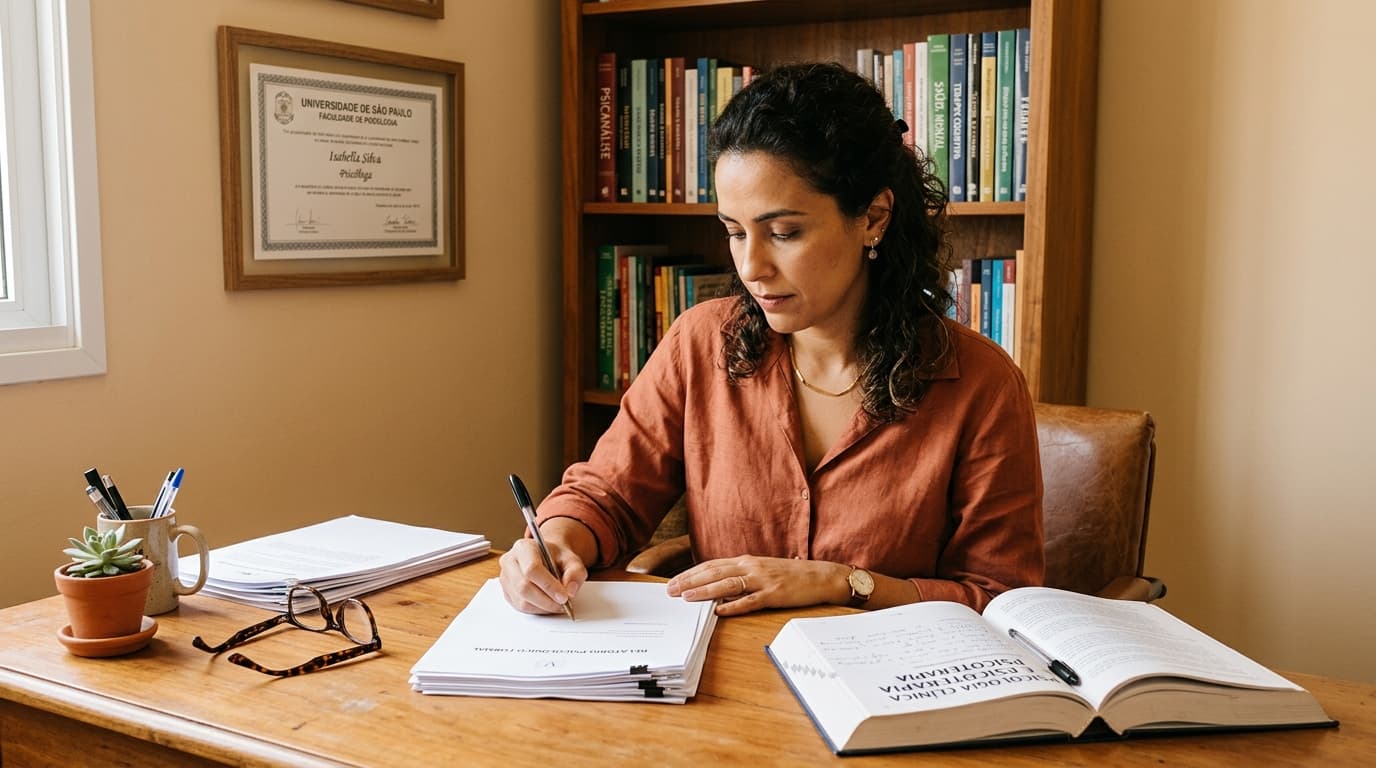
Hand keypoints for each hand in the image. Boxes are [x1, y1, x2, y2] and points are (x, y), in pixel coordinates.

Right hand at [498, 535, 588, 614]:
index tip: (564, 596)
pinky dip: (537, 610)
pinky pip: (520, 607)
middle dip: (547, 600)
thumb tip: (570, 591)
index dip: (549, 585)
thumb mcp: (572, 559)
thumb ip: (575, 573)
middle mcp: (509, 562)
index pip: (532, 569)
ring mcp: (505, 578)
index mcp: (524, 547)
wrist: (547, 558)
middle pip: (524, 587)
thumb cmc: (556, 558)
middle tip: (564, 604)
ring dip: (543, 607)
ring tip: (558, 604)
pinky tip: (548, 604)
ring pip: (522, 601)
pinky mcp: (506, 592)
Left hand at [666, 556, 848, 616]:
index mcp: (746, 561)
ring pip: (728, 584)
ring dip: (706, 591)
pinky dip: (734, 606)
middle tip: (670, 591)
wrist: (819, 576)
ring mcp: (762, 580)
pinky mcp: (774, 594)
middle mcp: (751, 567)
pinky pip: (751, 601)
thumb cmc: (789, 575)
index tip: (673, 582)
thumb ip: (739, 576)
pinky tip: (720, 611)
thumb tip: (715, 587)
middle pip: (714, 572)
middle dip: (690, 581)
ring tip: (687, 598)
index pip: (711, 565)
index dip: (690, 573)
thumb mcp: (761, 570)